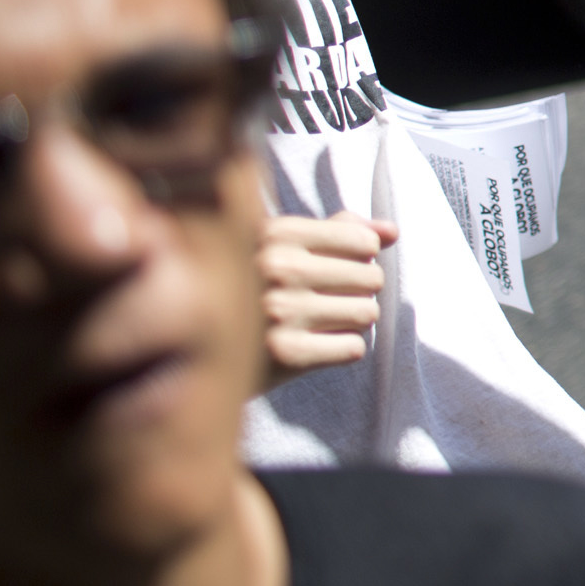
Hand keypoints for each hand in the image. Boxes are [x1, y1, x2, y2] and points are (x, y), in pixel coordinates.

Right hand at [258, 210, 397, 387]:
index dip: (360, 258)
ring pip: (367, 313)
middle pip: (371, 278)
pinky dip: (342, 348)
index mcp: (274, 234)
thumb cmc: (247, 290)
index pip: (364, 241)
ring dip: (353, 320)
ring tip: (323, 321)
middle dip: (358, 291)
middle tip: (328, 300)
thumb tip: (393, 232)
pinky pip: (354, 347)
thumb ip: (336, 231)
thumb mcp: (277, 247)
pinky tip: (315, 346)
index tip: (337, 268)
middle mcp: (277, 269)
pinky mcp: (285, 355)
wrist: (191, 350)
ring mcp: (280, 312)